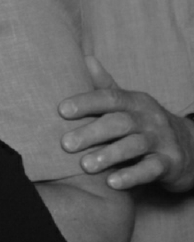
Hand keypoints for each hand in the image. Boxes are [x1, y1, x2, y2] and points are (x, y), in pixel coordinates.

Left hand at [61, 55, 193, 191]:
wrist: (188, 147)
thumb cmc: (144, 123)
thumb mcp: (128, 104)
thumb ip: (105, 85)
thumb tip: (85, 57)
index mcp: (135, 101)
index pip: (110, 97)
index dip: (86, 102)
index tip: (61, 110)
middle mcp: (149, 118)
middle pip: (119, 122)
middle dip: (91, 132)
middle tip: (65, 144)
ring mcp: (161, 141)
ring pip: (135, 146)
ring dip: (109, 155)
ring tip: (85, 166)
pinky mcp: (170, 163)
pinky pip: (151, 169)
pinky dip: (132, 176)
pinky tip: (112, 183)